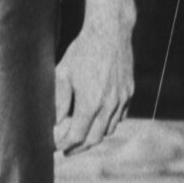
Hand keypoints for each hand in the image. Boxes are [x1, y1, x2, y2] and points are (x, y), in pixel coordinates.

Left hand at [54, 0, 135, 154]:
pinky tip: (97, 122)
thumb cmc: (82, 50)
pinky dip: (107, 124)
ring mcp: (123, 100)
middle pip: (94, 139)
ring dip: (93, 137)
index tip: (54, 146)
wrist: (111, 31)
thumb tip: (54, 123)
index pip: (77, 136)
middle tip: (66, 150)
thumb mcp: (63, 73)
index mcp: (91, 103)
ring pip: (108, 130)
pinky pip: (119, 117)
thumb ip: (59, 101)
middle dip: (78, 147)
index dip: (64, 144)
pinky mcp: (129, 94)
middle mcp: (110, 105)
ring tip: (80, 138)